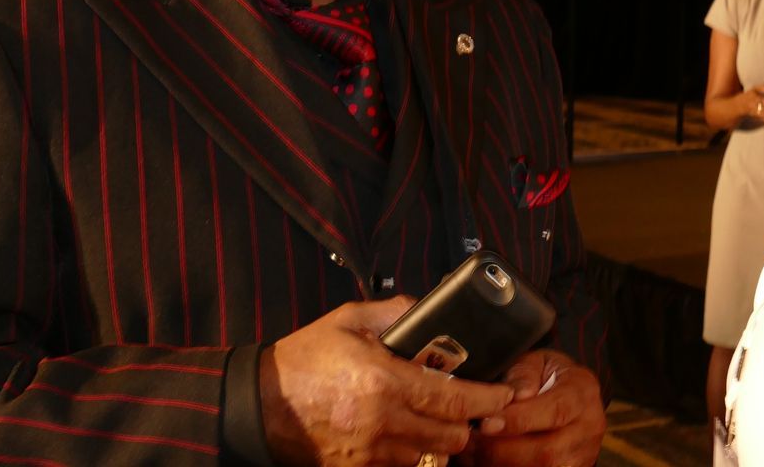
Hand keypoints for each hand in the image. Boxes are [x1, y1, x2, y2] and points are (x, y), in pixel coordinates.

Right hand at [259, 297, 514, 465]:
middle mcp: (382, 421)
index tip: (504, 393)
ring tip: (440, 418)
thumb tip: (429, 311)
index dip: (487, 398)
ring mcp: (370, 453)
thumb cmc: (305, 359)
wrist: (259, 405)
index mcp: (383, 380)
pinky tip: (408, 433)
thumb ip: (394, 312)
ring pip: (432, 455)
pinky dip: (414, 453)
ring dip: (443, 439)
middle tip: (474, 406)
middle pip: (452, 435)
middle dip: (470, 422)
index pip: (454, 397)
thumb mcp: (348, 320)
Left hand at [469, 350, 604, 466]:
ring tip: (474, 453)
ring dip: (503, 465)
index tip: (487, 424)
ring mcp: (583, 455)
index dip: (520, 420)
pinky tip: (488, 462)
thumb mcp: (536, 361)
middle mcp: (589, 427)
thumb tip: (515, 396)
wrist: (571, 393)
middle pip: (548, 451)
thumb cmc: (548, 375)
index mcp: (582, 393)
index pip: (554, 411)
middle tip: (472, 443)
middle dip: (504, 451)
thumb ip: (523, 375)